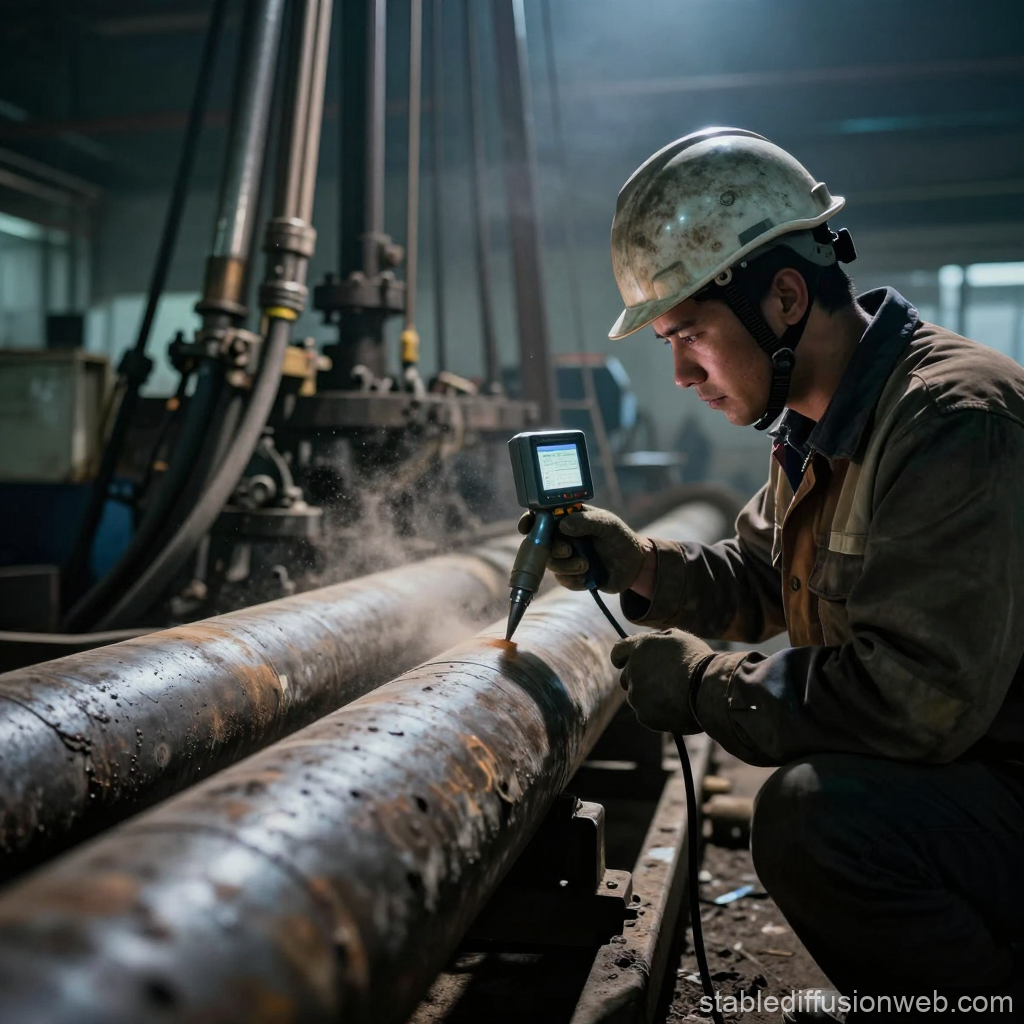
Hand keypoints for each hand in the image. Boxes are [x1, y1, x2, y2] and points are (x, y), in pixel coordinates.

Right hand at [517, 505, 649, 593]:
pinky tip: (587, 577)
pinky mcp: (572, 575)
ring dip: (566, 566)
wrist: (634, 566)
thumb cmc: (620, 537)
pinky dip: (573, 580)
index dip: (530, 520)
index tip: (526, 527)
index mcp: (569, 518)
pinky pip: (562, 580)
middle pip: (542, 543)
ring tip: (585, 565)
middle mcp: (563, 537)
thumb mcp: (607, 524)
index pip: (542, 516)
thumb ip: (586, 521)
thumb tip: (563, 524)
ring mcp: (566, 557)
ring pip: (551, 564)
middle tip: (567, 551)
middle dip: (552, 549)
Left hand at [609, 629, 713, 733]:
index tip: (620, 662)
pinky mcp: (644, 715)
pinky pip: (647, 714)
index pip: (618, 651)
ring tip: (674, 697)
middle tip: (660, 682)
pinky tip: (676, 709)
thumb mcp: (680, 638)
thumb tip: (653, 640)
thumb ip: (660, 638)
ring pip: (637, 697)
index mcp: (639, 648)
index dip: (620, 657)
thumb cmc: (697, 661)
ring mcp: (636, 695)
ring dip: (649, 697)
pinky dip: (658, 713)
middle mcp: (632, 671)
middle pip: (627, 677)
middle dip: (638, 679)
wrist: (707, 689)